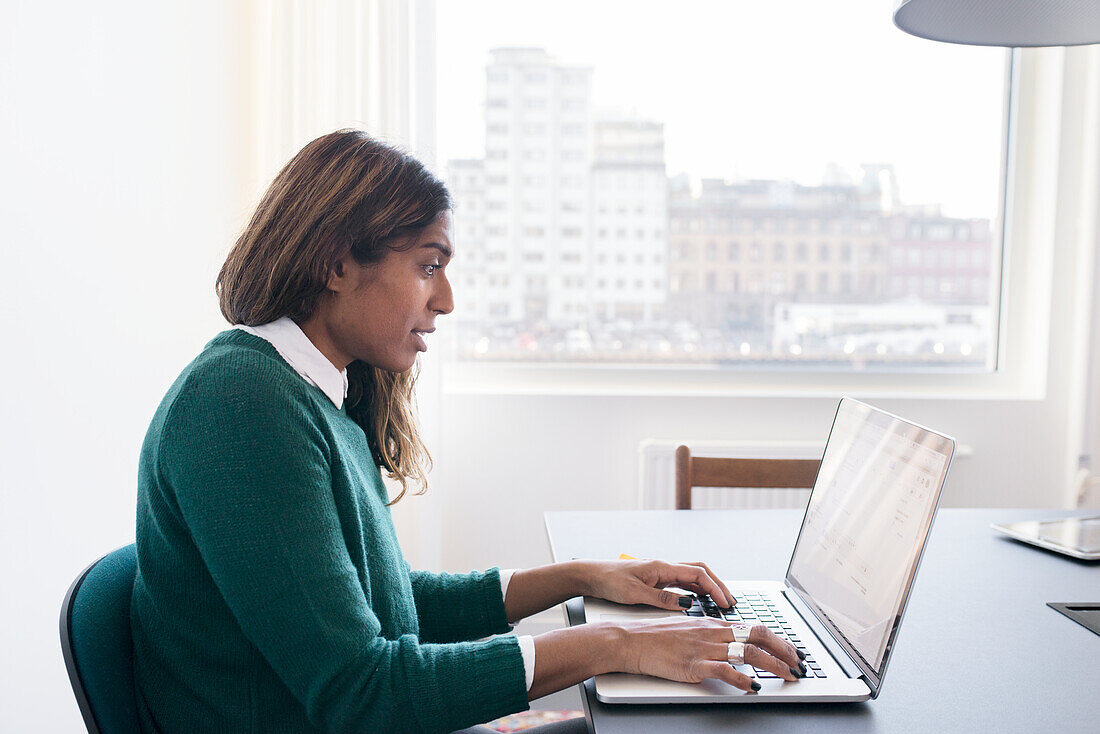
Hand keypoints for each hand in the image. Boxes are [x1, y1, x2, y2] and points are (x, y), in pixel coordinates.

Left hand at [580, 558, 735, 609]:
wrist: (592, 575)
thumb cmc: (609, 582)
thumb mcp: (635, 594)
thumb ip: (661, 599)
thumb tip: (686, 604)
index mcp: (661, 567)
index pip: (697, 574)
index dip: (714, 588)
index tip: (725, 603)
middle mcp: (664, 567)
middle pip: (700, 571)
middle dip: (718, 585)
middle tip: (731, 602)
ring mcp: (661, 572)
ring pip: (693, 576)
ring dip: (709, 587)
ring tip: (722, 602)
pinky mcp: (657, 579)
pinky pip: (683, 582)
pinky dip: (696, 589)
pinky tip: (701, 600)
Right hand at [612, 616, 806, 692]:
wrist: (632, 641)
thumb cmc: (656, 638)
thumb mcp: (689, 631)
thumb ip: (711, 636)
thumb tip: (731, 645)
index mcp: (714, 624)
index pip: (754, 627)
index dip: (778, 639)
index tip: (792, 651)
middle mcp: (714, 632)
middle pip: (758, 636)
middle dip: (784, 650)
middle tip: (798, 663)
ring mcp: (705, 648)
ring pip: (748, 652)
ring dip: (773, 665)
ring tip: (787, 676)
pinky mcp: (694, 664)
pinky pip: (725, 671)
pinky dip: (743, 680)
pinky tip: (753, 687)